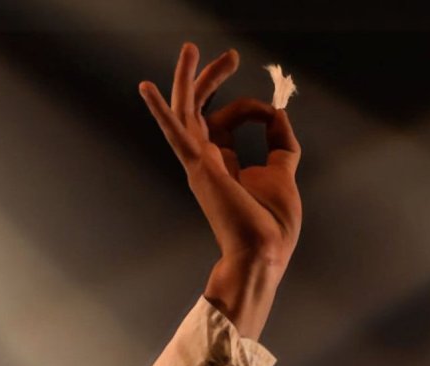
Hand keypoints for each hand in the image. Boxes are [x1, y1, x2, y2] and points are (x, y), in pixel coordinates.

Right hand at [138, 42, 301, 339]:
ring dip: (189, 79)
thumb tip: (279, 113)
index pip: (226, 120)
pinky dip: (160, 111)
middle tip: (229, 55)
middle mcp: (206, 159)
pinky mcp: (199, 167)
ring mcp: (199, 163)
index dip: (250, 107)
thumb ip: (280, 142)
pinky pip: (176, 134)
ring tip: (191, 48)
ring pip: (187, 112)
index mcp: (224, 161)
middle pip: (201, 109)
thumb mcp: (284, 173)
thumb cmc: (272, 224)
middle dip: (212, 79)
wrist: (264, 254)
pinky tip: (146, 88)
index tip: (272, 112)